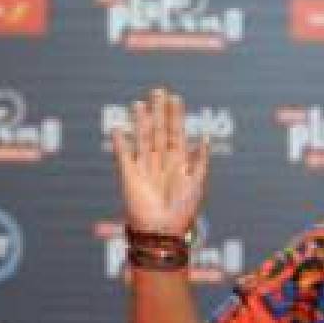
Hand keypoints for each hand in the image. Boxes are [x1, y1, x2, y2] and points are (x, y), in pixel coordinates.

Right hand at [111, 86, 208, 236]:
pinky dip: (121, 142)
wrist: (163, 231)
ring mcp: (145, 168)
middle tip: (157, 91)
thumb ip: (201, 161)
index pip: (177, 133)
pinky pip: (124, 155)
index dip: (176, 116)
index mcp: (180, 163)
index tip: (175, 98)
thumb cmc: (183, 212)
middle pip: (159, 131)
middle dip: (158, 112)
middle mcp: (162, 162)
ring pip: (143, 139)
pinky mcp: (129, 176)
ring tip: (139, 103)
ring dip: (141, 121)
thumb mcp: (197, 184)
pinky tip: (119, 128)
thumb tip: (204, 138)